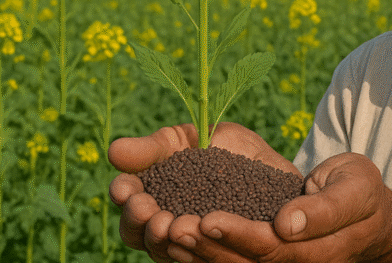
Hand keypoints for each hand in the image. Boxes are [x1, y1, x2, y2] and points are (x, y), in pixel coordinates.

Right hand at [108, 122, 298, 262]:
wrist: (278, 169)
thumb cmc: (230, 152)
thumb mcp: (193, 139)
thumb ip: (157, 148)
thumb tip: (114, 150)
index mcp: (156, 197)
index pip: (128, 204)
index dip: (124, 197)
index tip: (127, 188)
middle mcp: (168, 226)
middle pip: (140, 235)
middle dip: (141, 222)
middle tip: (151, 211)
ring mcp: (194, 243)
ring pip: (170, 251)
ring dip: (167, 240)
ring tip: (175, 225)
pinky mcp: (225, 253)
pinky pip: (208, 258)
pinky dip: (202, 248)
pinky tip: (205, 232)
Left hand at [171, 152, 391, 262]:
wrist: (366, 217)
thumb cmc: (361, 193)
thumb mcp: (356, 188)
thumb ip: (325, 207)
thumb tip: (286, 224)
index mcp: (318, 248)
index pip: (271, 247)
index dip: (238, 235)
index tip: (206, 218)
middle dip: (205, 247)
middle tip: (171, 226)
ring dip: (196, 253)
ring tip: (163, 231)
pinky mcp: (264, 258)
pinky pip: (231, 261)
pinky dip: (201, 254)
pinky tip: (171, 238)